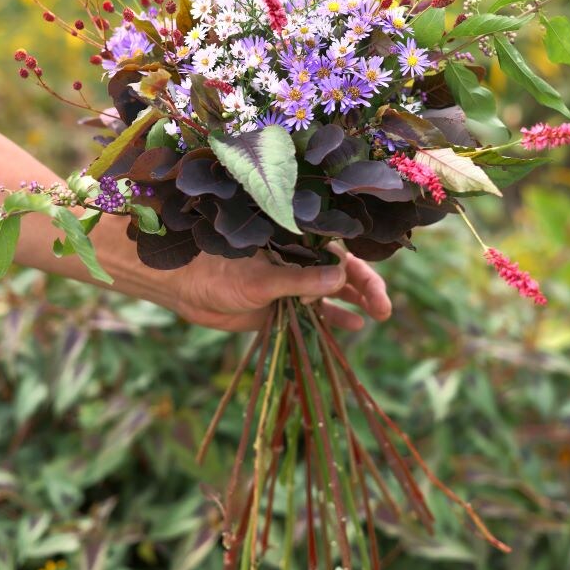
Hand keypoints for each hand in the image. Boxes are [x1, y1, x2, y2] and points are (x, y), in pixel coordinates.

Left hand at [173, 248, 391, 331]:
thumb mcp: (262, 279)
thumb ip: (301, 280)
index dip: (362, 272)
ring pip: (332, 292)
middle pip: (342, 272)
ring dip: (355, 302)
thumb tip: (341, 277)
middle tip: (384, 310)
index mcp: (295, 244)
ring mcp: (291, 283)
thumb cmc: (218, 272)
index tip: (378, 294)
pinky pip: (314, 312)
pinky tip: (352, 325)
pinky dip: (333, 317)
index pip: (339, 253)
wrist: (185, 290)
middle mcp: (298, 261)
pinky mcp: (281, 306)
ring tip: (378, 315)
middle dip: (366, 288)